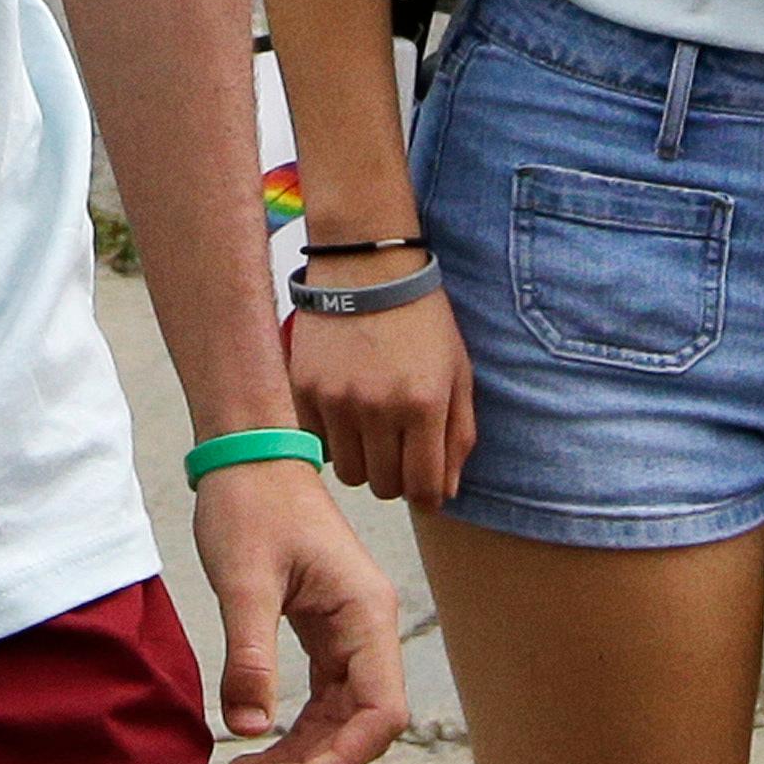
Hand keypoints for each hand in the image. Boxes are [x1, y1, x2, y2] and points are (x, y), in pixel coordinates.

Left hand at [193, 457, 407, 763]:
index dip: (339, 761)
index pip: (378, 713)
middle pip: (360, 727)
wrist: (247, 455)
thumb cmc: (249, 503)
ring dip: (298, 755)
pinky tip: (254, 747)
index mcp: (366, 615)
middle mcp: (369, 630)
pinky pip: (321, 700)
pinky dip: (292, 729)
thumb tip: (249, 729)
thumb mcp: (243, 580)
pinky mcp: (326, 634)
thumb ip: (250, 654)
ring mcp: (350, 634)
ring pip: (340, 720)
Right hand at [288, 264, 472, 503]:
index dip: (428, 495)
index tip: (425, 485)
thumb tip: (447, 490)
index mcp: (424, 404)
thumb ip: (459, 435)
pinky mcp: (304, 389)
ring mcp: (337, 400)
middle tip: (398, 451)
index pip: (424, 488)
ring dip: (364, 462)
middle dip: (397, 478)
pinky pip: (318, 444)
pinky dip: (333, 440)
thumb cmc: (421, 318)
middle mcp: (378, 408)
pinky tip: (344, 413)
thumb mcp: (458, 372)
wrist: (367, 268)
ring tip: (370, 432)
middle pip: (385, 487)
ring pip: (350, 472)